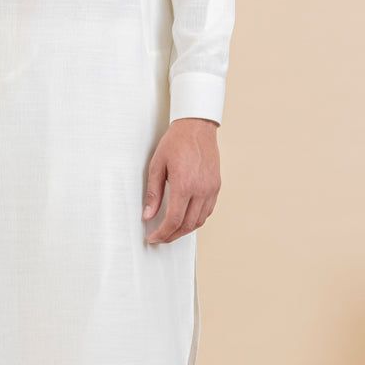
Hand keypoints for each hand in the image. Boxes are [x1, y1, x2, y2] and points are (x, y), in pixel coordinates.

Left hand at [143, 118, 220, 244]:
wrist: (197, 126)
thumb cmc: (176, 142)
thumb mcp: (157, 165)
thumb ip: (153, 193)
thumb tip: (148, 215)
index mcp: (184, 185)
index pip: (173, 220)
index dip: (162, 233)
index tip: (153, 237)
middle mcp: (201, 190)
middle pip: (187, 225)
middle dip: (172, 235)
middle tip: (160, 237)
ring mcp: (211, 189)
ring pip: (199, 221)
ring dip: (185, 230)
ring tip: (171, 230)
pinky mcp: (216, 186)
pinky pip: (208, 211)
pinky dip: (196, 219)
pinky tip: (186, 218)